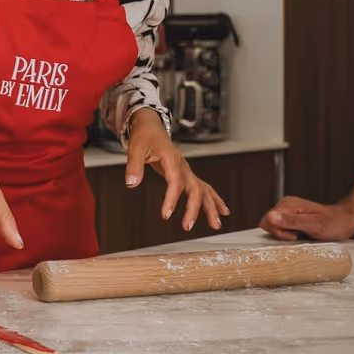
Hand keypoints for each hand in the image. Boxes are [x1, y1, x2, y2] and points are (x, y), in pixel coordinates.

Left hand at [125, 110, 226, 230]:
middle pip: (195, 188)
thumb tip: (131, 184)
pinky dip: (214, 199)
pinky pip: (203, 188)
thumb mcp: (135, 149)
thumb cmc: (144, 137)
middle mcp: (183, 166)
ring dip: (210, 207)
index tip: (166, 215)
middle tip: (187, 227)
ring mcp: (187, 170)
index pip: (175, 181)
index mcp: (171, 159)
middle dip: (194, 208)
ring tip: (216, 225)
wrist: (151, 126)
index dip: (172, 199)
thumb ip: (133, 166)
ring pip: (203, 190)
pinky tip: (221, 211)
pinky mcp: (187, 174)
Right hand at [260, 196, 353, 240]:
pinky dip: (289, 233)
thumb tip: (271, 217)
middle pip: (269, 222)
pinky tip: (301, 233)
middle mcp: (286, 205)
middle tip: (299, 235)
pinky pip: (281, 226)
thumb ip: (291, 221)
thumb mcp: (313, 225)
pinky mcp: (291, 216)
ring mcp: (288, 210)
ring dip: (286, 234)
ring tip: (302, 234)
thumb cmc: (334, 223)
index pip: (267, 220)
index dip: (279, 232)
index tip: (294, 235)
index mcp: (288, 204)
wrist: (346, 220)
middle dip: (282, 233)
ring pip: (274, 225)